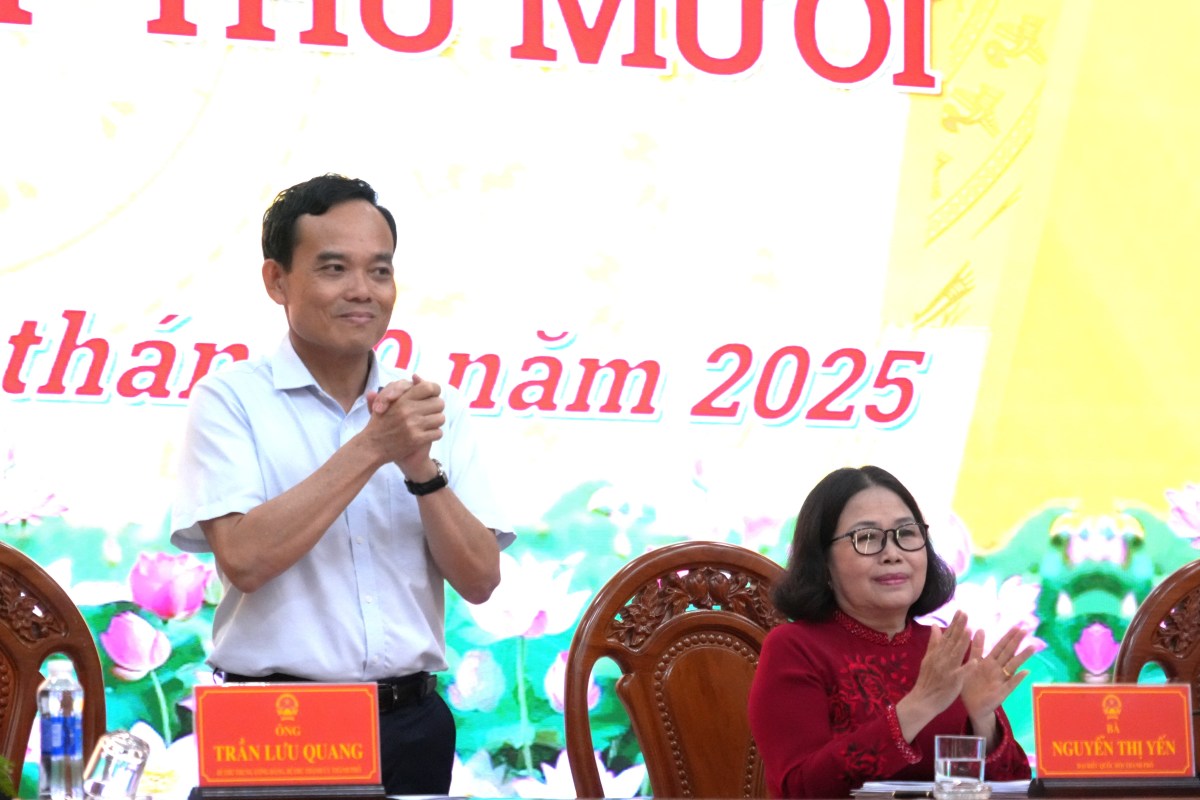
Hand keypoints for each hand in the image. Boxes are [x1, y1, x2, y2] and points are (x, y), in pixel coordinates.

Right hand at [362, 375, 444, 470]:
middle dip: (436, 408)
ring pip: (441, 418)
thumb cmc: (379, 424)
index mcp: (402, 399)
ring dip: (436, 422)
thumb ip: (401, 389)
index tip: (431, 397)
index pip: (429, 387)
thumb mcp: (384, 402)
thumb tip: (416, 376)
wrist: (372, 447)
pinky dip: (434, 434)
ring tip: (428, 424)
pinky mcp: (417, 439)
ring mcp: (413, 425)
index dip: (434, 391)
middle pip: (439, 403)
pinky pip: (438, 433)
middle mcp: (408, 410)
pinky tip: (427, 435)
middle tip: (430, 413)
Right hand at [894, 611, 972, 739]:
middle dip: (959, 627)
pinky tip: (975, 661)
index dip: (955, 623)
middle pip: (952, 641)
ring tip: (969, 630)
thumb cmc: (927, 680)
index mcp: (937, 653)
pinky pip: (961, 674)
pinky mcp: (952, 682)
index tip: (961, 611)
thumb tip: (935, 626)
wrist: (923, 700)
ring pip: (956, 654)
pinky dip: (967, 667)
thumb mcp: (928, 659)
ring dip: (963, 642)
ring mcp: (947, 670)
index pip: (947, 635)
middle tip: (966, 613)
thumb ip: (933, 643)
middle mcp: (941, 659)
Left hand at [960, 623, 1036, 725]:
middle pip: (1008, 653)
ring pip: (1013, 666)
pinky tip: (1026, 672)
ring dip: (1022, 657)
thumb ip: (976, 648)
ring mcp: (1001, 680)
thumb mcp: (971, 663)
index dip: (1008, 637)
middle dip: (1016, 642)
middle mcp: (997, 669)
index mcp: (989, 662)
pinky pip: (1010, 684)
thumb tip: (980, 629)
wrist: (971, 705)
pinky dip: (1018, 678)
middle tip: (1026, 630)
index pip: (1000, 646)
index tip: (1017, 626)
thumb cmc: (972, 684)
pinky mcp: (1001, 692)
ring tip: (1032, 647)